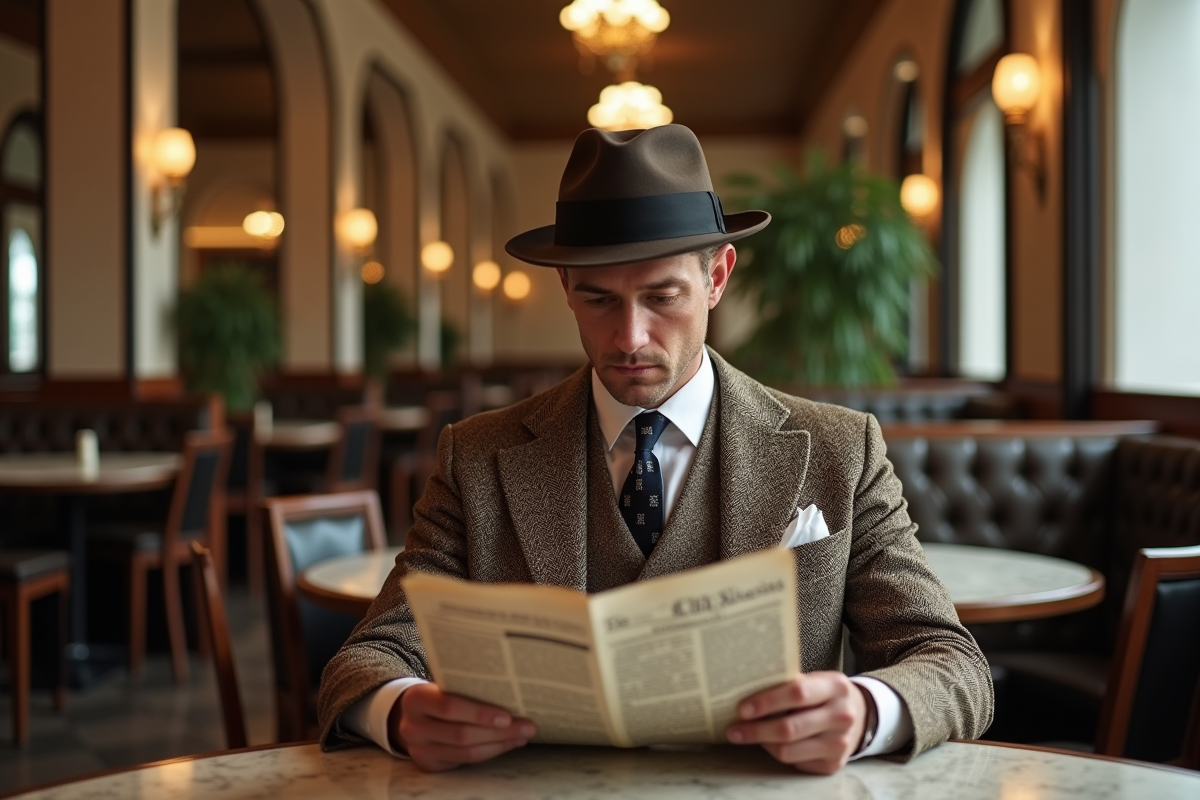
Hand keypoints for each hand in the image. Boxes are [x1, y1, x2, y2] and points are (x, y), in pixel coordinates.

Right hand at [389, 683, 535, 771]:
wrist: (412, 715)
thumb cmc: (438, 694)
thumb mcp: (442, 684)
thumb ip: (465, 686)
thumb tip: (510, 689)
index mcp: (416, 698)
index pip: (450, 707)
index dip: (480, 713)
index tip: (508, 716)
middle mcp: (412, 726)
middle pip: (462, 734)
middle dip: (499, 732)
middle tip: (528, 727)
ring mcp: (419, 749)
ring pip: (466, 752)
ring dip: (499, 745)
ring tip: (522, 736)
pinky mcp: (429, 764)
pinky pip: (465, 762)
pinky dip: (490, 753)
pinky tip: (507, 744)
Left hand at [725, 672, 867, 774]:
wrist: (860, 715)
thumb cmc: (824, 694)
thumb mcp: (815, 680)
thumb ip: (789, 684)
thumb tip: (745, 688)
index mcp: (835, 686)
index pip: (797, 693)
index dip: (766, 701)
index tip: (742, 708)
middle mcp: (842, 716)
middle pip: (790, 728)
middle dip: (756, 730)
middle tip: (733, 730)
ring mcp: (840, 743)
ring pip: (789, 750)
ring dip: (762, 743)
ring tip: (745, 735)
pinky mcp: (833, 764)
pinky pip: (795, 762)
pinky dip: (776, 753)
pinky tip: (768, 743)